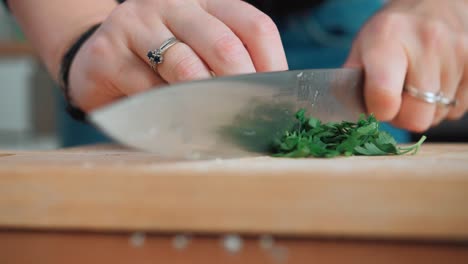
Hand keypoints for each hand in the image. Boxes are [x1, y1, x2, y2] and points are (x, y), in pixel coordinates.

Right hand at [68, 0, 287, 111]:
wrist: (98, 58)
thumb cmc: (158, 62)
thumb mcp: (197, 52)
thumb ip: (227, 66)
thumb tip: (266, 103)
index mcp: (205, 3)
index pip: (253, 26)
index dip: (272, 65)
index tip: (277, 100)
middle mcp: (172, 4)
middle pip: (223, 43)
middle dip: (242, 88)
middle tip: (250, 119)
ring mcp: (136, 24)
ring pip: (184, 66)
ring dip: (205, 103)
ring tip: (217, 125)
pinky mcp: (107, 53)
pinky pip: (147, 89)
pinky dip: (168, 113)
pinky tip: (177, 125)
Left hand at [345, 0, 467, 131]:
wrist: (436, 3)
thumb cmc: (392, 30)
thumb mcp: (362, 47)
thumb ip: (351, 81)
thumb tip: (347, 113)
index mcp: (387, 39)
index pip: (384, 99)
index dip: (379, 111)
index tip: (378, 104)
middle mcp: (427, 42)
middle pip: (416, 118)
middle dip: (403, 116)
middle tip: (398, 98)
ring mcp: (458, 52)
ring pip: (438, 116)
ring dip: (424, 109)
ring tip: (418, 84)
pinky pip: (458, 109)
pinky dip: (445, 104)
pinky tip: (436, 82)